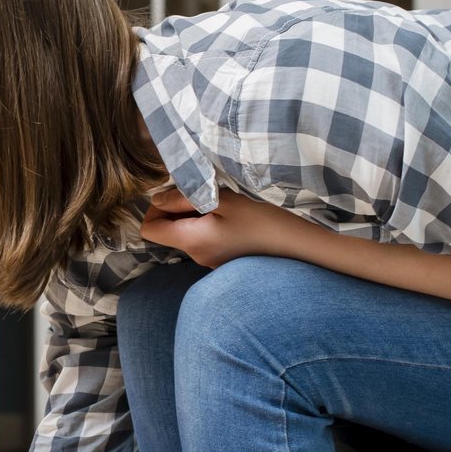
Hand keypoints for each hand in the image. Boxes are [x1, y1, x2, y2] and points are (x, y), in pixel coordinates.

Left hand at [140, 187, 294, 267]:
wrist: (300, 246)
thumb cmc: (265, 220)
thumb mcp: (224, 200)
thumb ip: (186, 198)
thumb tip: (158, 199)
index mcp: (192, 240)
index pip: (150, 229)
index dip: (155, 208)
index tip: (176, 193)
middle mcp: (196, 255)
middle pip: (167, 231)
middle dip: (176, 208)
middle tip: (201, 191)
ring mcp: (209, 260)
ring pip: (186, 233)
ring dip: (195, 214)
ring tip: (220, 201)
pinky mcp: (223, 259)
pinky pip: (204, 238)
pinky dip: (209, 223)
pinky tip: (231, 215)